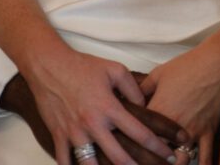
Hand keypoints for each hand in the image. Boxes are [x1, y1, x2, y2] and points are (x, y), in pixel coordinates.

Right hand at [0, 72, 187, 164]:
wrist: (49, 64)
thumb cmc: (82, 66)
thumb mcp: (114, 69)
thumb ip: (133, 88)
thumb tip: (144, 106)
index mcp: (108, 107)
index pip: (139, 132)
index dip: (158, 146)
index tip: (170, 154)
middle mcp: (93, 124)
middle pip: (119, 157)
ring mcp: (74, 133)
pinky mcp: (59, 136)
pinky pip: (66, 162)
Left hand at [141, 30, 219, 164]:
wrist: (216, 64)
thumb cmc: (188, 66)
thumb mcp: (159, 73)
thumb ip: (142, 88)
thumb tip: (130, 97)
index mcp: (159, 110)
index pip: (140, 132)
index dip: (133, 138)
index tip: (129, 140)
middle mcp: (174, 125)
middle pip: (158, 150)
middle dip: (151, 155)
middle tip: (146, 154)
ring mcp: (193, 132)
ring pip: (179, 159)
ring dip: (172, 162)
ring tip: (165, 162)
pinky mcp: (208, 133)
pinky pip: (206, 158)